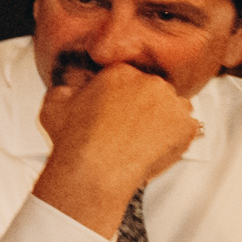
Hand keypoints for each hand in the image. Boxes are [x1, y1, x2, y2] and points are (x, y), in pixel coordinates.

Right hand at [32, 56, 202, 235]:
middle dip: (145, 107)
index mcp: (121, 72)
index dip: (123, 97)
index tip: (118, 111)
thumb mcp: (54, 106)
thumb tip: (70, 89)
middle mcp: (149, 83)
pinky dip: (176, 138)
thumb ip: (65, 90)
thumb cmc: (75, 141)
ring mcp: (171, 104)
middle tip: (130, 128)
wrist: (95, 169)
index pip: (130, 78)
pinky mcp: (186, 126)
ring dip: (163, 119)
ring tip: (144, 140)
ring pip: (174, 107)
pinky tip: (155, 148)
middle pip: (154, 91)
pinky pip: (187, 128)